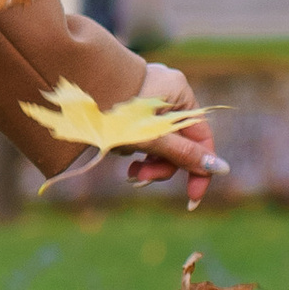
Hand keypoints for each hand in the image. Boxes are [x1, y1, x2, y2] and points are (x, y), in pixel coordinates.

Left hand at [123, 59, 225, 214]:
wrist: (67, 92)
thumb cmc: (110, 111)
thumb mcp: (150, 138)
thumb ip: (184, 154)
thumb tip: (220, 168)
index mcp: (179, 92)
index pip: (201, 138)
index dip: (199, 169)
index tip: (192, 198)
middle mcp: (167, 92)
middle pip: (178, 142)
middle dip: (161, 165)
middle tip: (139, 178)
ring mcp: (147, 98)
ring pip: (159, 140)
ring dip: (146, 159)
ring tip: (127, 168)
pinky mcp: (130, 106)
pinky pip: (142, 133)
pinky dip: (134, 146)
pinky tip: (116, 149)